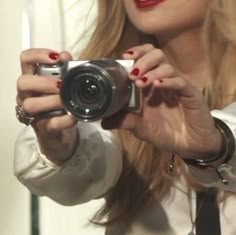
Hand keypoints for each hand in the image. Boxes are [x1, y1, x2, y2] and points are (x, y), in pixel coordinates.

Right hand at [17, 48, 77, 161]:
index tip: (56, 57)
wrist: (60, 131)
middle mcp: (27, 94)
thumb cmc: (59, 104)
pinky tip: (72, 115)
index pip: (26, 60)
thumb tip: (67, 57)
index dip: (38, 55)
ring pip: (30, 104)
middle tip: (61, 84)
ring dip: (51, 100)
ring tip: (65, 100)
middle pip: (23, 82)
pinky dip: (63, 120)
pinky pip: (50, 123)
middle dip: (44, 81)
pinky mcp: (43, 127)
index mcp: (33, 80)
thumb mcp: (63, 85)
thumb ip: (65, 70)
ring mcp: (33, 112)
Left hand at [102, 44, 222, 158]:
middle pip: (157, 55)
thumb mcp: (141, 128)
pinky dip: (169, 81)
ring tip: (141, 83)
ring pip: (168, 66)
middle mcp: (163, 82)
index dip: (136, 53)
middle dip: (143, 60)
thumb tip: (103, 122)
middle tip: (132, 74)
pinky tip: (158, 86)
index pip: (145, 59)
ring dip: (152, 71)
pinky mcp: (191, 94)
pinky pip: (181, 82)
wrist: (188, 146)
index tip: (124, 57)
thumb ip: (124, 122)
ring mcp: (178, 86)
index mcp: (151, 86)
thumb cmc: (165, 133)